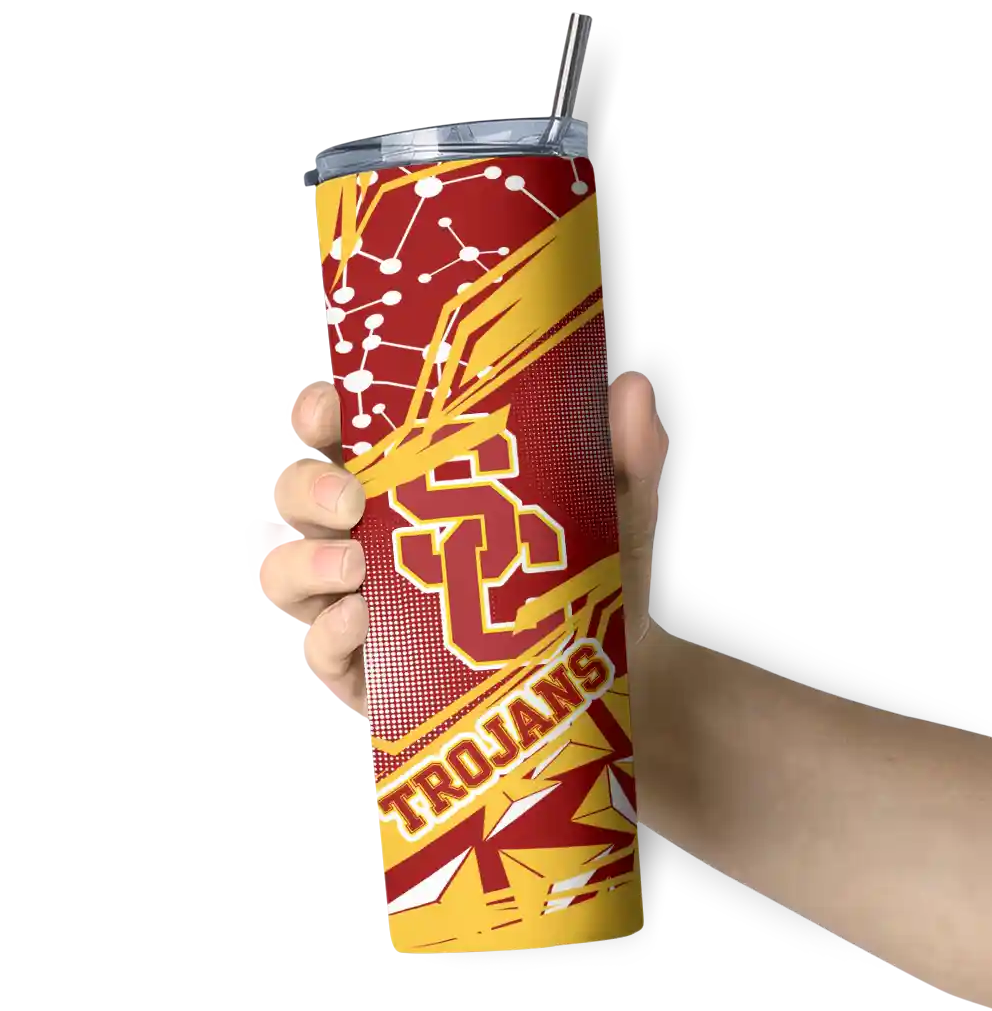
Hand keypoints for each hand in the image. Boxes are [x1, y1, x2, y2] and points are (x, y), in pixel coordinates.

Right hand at [244, 371, 668, 716]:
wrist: (599, 678)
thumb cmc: (586, 582)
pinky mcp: (362, 674)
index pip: (338, 435)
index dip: (316, 412)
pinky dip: (327, 632)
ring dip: (303, 561)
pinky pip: (317, 652)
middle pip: (297, 497)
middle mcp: (369, 538)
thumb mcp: (611, 516)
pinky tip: (361, 617)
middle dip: (305, 486)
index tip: (327, 408)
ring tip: (353, 561)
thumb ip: (622, 456)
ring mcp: (358, 606)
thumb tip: (629, 389)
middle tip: (352, 496)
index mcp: (411, 485)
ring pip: (286, 573)